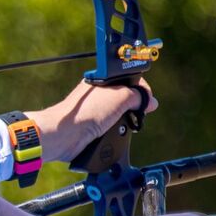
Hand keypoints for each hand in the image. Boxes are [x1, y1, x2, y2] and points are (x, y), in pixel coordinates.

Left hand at [26, 79, 157, 162]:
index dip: (141, 90)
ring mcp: (95, 112)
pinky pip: (112, 129)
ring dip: (125, 122)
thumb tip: (150, 101)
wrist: (65, 134)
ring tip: (124, 125)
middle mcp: (98, 95)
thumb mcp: (119, 97)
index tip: (148, 100)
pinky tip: (115, 134)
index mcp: (102, 81)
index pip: (129, 81)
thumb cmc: (86, 112)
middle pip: (126, 99)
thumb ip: (137, 96)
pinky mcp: (93, 128)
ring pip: (120, 116)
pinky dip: (116, 132)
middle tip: (137, 114)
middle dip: (134, 107)